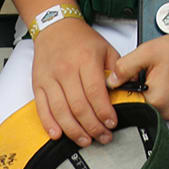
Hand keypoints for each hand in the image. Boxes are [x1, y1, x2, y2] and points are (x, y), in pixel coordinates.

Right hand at [31, 18, 121, 145]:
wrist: (55, 28)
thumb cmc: (82, 40)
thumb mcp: (106, 49)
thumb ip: (118, 69)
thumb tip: (130, 88)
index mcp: (86, 60)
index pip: (96, 92)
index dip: (104, 111)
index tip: (112, 123)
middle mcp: (66, 70)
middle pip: (79, 106)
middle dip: (93, 126)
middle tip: (103, 137)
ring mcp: (50, 79)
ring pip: (61, 111)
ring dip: (74, 130)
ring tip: (86, 140)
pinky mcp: (38, 85)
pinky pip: (42, 108)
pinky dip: (49, 124)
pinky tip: (59, 135)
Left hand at [112, 22, 168, 122]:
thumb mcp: (148, 51)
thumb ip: (124, 67)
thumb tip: (111, 81)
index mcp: (155, 100)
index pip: (128, 103)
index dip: (125, 90)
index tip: (129, 79)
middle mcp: (167, 111)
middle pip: (142, 106)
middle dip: (141, 91)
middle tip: (150, 72)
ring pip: (155, 107)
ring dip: (154, 94)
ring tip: (164, 74)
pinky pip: (168, 106)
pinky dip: (167, 95)